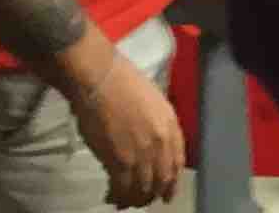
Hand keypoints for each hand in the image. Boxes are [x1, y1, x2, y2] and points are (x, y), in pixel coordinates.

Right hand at [59, 35, 182, 206]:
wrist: (101, 78)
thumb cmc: (123, 82)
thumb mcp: (154, 101)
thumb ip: (158, 126)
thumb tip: (152, 147)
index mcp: (171, 126)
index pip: (177, 164)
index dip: (171, 183)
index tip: (166, 195)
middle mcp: (161, 143)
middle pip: (161, 180)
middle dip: (151, 194)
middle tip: (141, 200)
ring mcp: (142, 153)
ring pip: (143, 188)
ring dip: (134, 199)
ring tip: (124, 200)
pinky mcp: (120, 161)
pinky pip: (123, 188)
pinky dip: (118, 196)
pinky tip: (111, 196)